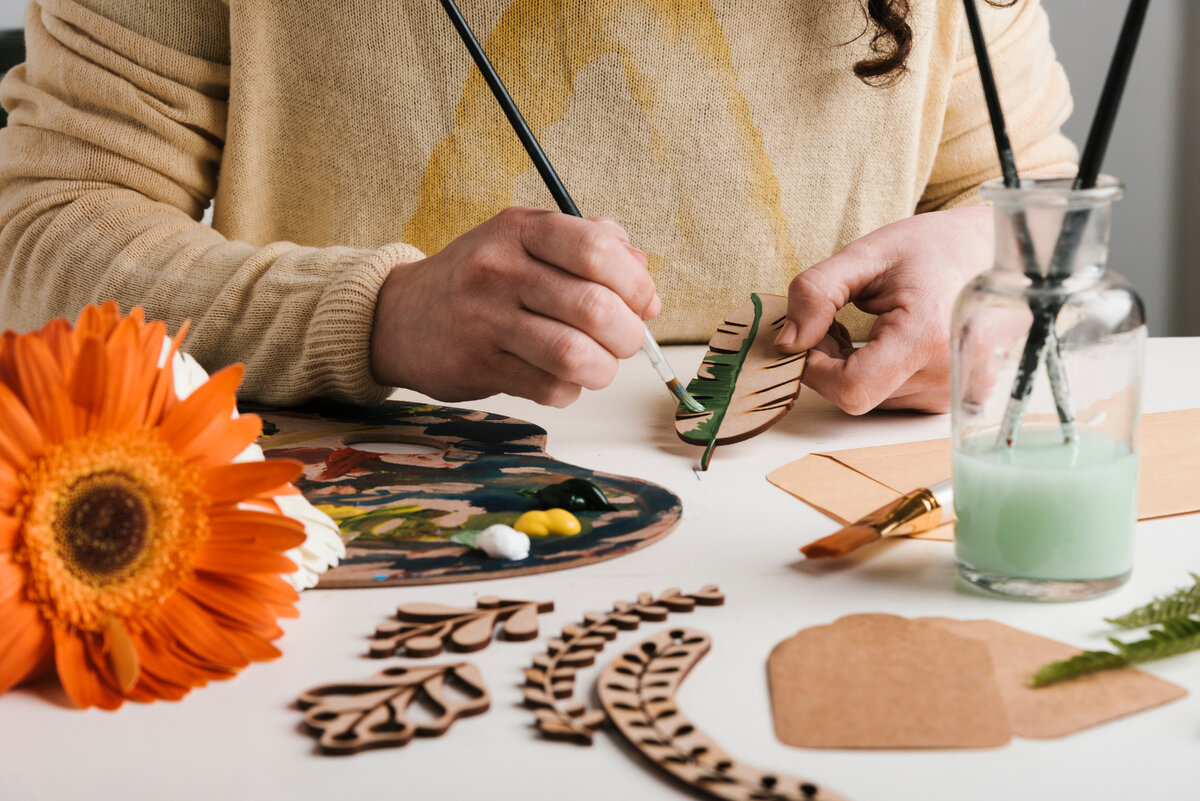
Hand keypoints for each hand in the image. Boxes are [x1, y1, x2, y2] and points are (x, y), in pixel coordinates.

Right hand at [370, 207, 659, 406]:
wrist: (399, 316)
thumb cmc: (479, 279)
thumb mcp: (527, 240)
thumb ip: (590, 246)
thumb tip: (645, 283)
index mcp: (521, 229)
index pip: (597, 250)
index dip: (635, 283)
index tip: (643, 302)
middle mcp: (501, 269)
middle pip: (593, 307)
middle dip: (627, 334)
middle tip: (625, 342)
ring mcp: (486, 319)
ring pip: (573, 354)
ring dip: (603, 369)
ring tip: (598, 366)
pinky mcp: (478, 364)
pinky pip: (548, 388)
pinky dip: (568, 390)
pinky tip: (559, 378)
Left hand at [774, 206, 992, 413]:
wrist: (1003, 251)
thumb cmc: (936, 248)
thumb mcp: (867, 254)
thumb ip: (817, 292)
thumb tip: (787, 342)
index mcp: (926, 337)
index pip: (850, 389)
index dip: (816, 368)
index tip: (811, 336)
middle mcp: (946, 376)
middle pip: (857, 394)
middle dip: (830, 362)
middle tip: (836, 319)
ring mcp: (953, 393)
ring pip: (872, 400)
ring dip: (853, 369)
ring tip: (870, 325)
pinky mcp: (953, 399)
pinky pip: (894, 399)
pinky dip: (878, 375)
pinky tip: (888, 342)